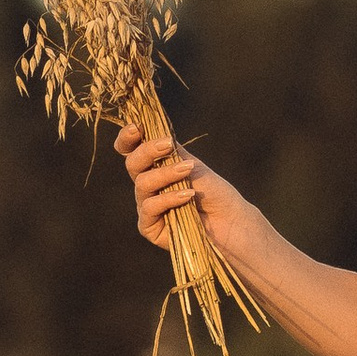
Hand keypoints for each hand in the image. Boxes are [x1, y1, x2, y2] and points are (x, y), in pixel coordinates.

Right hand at [115, 120, 254, 260]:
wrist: (229, 220)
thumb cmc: (212, 192)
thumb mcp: (191, 164)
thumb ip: (170, 151)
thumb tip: (152, 128)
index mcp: (153, 168)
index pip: (129, 150)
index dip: (126, 138)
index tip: (137, 128)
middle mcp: (147, 186)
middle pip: (132, 164)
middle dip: (148, 151)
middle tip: (167, 144)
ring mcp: (146, 207)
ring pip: (142, 184)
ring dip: (166, 174)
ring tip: (188, 170)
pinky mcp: (149, 227)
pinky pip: (150, 207)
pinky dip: (169, 198)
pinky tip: (188, 196)